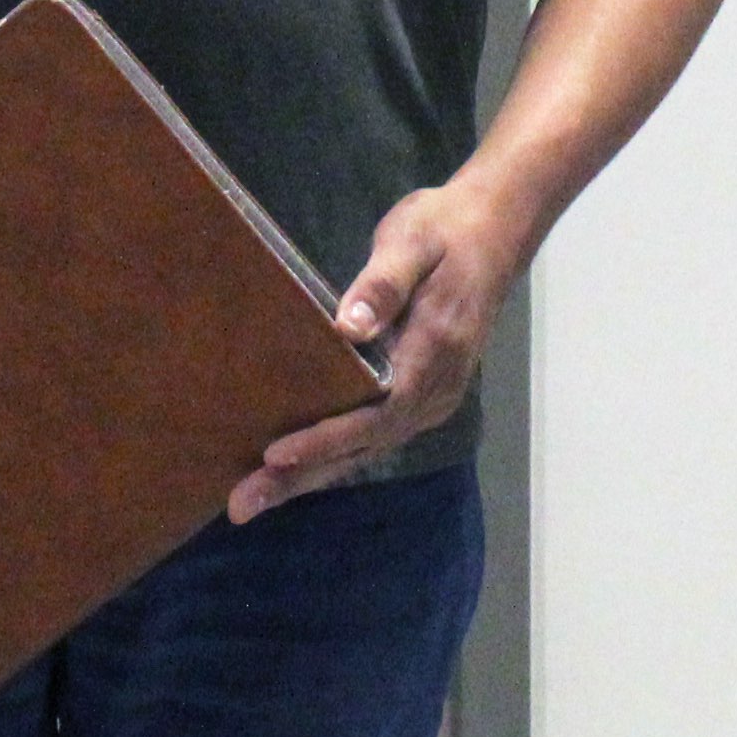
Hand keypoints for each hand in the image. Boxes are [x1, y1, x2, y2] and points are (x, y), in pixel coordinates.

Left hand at [232, 176, 522, 520]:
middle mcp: (437, 388)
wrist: (494, 231)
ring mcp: (433, 397)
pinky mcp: (423, 394)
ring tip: (255, 499)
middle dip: (304, 476)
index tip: (276, 454)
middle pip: (367, 446)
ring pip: (370, 448)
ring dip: (314, 475)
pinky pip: (376, 436)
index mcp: (433, 352)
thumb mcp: (412, 241)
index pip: (377, 412)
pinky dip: (335, 457)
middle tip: (242, 506)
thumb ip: (383, 284)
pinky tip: (297, 469)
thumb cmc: (444, 230)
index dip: (328, 438)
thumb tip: (347, 327)